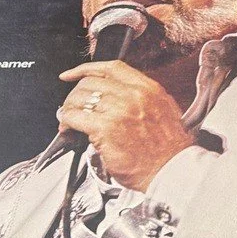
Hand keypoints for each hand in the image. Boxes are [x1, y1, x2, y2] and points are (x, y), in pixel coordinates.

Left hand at [57, 59, 193, 189]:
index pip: (111, 67)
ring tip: (68, 120)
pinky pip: (76, 118)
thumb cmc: (167, 148)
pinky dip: (66, 121)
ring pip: (80, 98)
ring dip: (69, 108)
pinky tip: (67, 128)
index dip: (87, 69)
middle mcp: (132, 95)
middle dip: (76, 94)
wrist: (170, 170)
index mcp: (147, 88)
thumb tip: (117, 97)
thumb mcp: (164, 109)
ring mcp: (118, 111)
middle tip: (72, 107)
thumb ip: (142, 98)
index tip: (73, 74)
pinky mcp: (105, 129)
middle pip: (91, 82)